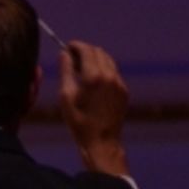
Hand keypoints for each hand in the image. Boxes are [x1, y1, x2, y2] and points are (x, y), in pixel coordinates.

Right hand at [59, 41, 129, 175]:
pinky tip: (94, 83)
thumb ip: (65, 72)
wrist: (101, 142)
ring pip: (108, 60)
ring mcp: (119, 83)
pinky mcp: (124, 91)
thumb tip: (64, 54)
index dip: (75, 46)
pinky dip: (103, 71)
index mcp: (94, 77)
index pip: (86, 50)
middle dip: (85, 52)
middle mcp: (109, 76)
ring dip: (95, 60)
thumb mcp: (66, 97)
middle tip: (73, 60)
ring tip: (83, 71)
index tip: (67, 47)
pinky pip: (113, 73)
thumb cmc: (79, 123)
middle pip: (98, 52)